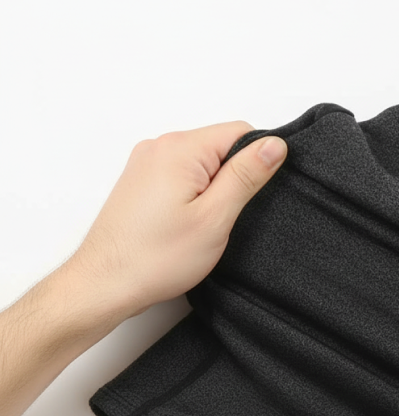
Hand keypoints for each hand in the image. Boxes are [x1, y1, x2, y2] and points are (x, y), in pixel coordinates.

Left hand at [64, 121, 287, 320]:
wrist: (107, 283)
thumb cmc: (156, 258)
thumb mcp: (215, 217)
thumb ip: (246, 176)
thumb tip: (274, 146)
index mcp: (180, 148)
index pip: (240, 132)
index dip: (257, 162)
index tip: (252, 196)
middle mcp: (159, 146)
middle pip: (219, 146)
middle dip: (232, 180)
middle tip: (222, 218)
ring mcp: (146, 163)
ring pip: (201, 164)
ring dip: (211, 191)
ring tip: (201, 225)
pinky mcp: (141, 181)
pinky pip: (181, 176)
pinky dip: (192, 196)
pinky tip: (185, 224)